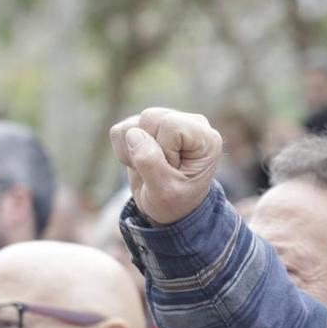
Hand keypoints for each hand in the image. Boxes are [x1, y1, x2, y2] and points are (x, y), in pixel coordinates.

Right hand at [109, 107, 223, 226]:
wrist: (171, 209)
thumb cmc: (175, 202)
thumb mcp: (165, 192)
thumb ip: (150, 163)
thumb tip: (133, 134)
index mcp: (206, 138)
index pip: (171, 125)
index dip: (163, 150)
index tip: (173, 171)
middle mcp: (191, 122)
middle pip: (150, 118)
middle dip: (146, 149)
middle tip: (159, 172)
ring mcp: (169, 120)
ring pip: (133, 124)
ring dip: (133, 152)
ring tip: (150, 169)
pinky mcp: (148, 125)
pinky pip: (121, 130)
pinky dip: (123, 151)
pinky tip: (141, 163)